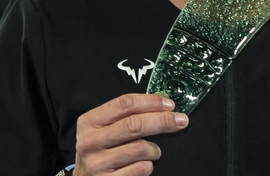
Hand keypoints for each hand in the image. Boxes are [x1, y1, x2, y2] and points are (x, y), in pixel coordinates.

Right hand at [73, 93, 188, 175]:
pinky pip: (141, 168)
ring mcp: (98, 163)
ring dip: (154, 149)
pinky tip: (141, 164)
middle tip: (180, 120)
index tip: (169, 105)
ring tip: (152, 151)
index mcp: (89, 121)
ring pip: (141, 148)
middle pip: (135, 124)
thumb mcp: (103, 128)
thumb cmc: (100, 150)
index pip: (125, 104)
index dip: (151, 102)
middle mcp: (90, 141)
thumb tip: (162, 104)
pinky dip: (148, 165)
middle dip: (163, 120)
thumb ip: (126, 115)